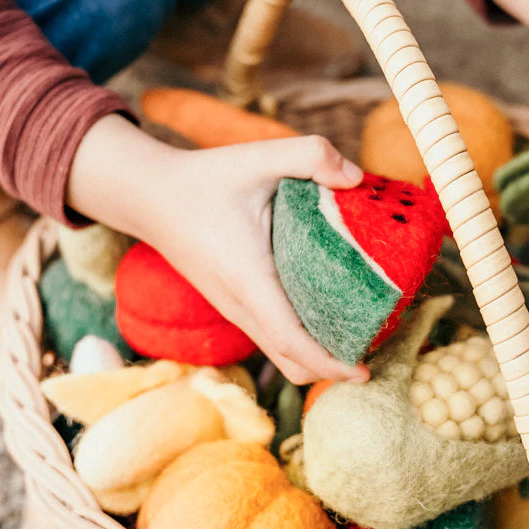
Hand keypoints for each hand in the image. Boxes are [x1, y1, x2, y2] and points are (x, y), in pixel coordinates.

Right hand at [68, 115, 369, 385]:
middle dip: (333, 367)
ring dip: (319, 354)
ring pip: (280, 353)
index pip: (290, 340)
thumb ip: (311, 155)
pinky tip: (329, 306)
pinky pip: (271, 334)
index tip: (363, 374)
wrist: (150, 197)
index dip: (328, 364)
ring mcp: (234, 308)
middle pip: (290, 361)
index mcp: (247, 278)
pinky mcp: (234, 303)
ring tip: (362, 329)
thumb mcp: (259, 156)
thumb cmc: (204, 179)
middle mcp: (240, 304)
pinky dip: (302, 338)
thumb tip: (357, 179)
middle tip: (377, 346)